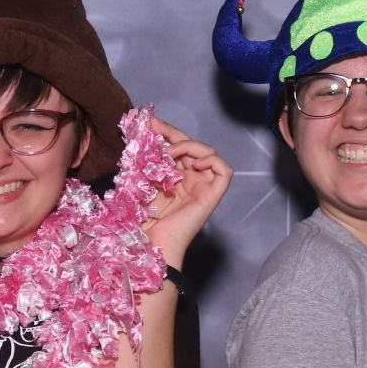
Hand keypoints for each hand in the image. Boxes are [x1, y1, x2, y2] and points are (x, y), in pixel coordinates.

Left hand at [143, 118, 232, 269]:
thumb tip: (142, 135)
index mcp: (176, 177)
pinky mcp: (213, 195)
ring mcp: (203, 186)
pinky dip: (212, 161)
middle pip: (192, 145)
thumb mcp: (142, 182)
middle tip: (155, 127)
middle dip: (173, 132)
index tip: (149, 124)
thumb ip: (147, 161)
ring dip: (190, 146)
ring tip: (170, 155)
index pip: (177, 147)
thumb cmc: (143, 220)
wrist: (150, 243)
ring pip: (209, 152)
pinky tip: (193, 166)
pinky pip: (225, 170)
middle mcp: (192, 179)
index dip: (166, 132)